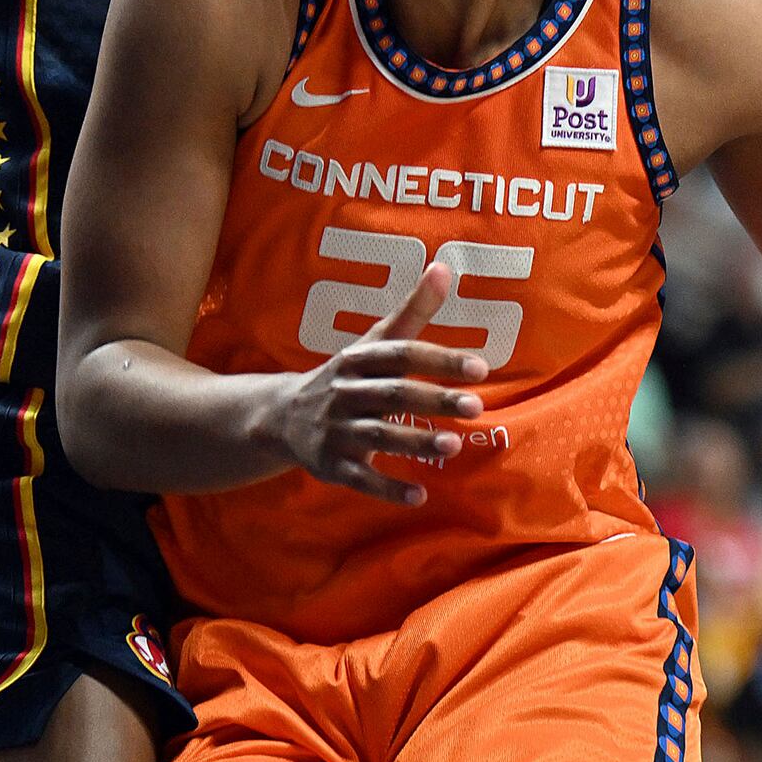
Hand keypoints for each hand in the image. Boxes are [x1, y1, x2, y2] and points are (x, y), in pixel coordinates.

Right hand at [273, 264, 488, 505]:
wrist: (281, 416)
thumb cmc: (348, 375)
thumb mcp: (375, 341)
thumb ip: (412, 310)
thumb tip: (445, 265)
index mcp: (360, 359)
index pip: (401, 355)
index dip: (438, 359)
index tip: (480, 368)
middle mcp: (346, 393)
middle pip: (393, 394)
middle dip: (433, 399)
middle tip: (476, 407)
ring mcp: (337, 431)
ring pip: (378, 436)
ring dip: (415, 441)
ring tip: (454, 446)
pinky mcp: (331, 465)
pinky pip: (360, 478)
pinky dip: (388, 488)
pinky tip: (421, 496)